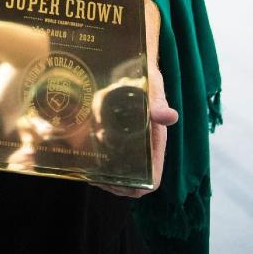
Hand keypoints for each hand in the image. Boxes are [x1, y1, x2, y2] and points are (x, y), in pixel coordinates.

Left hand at [92, 62, 177, 197]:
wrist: (132, 66)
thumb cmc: (146, 79)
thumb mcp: (152, 87)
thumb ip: (157, 102)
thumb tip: (169, 117)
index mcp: (155, 142)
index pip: (152, 178)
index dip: (136, 187)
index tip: (116, 183)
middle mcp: (144, 148)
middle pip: (133, 182)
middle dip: (115, 184)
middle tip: (94, 176)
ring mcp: (130, 144)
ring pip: (120, 174)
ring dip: (105, 176)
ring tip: (88, 169)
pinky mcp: (117, 137)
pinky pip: (110, 159)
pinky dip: (98, 164)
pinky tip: (84, 158)